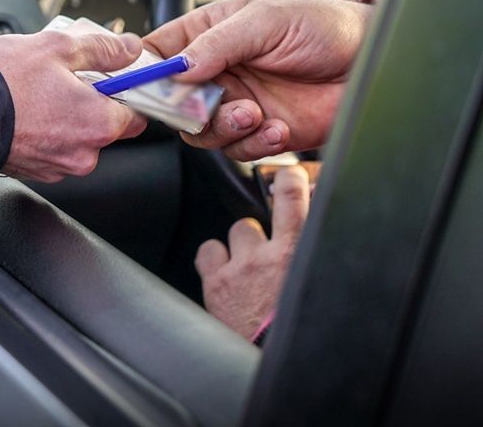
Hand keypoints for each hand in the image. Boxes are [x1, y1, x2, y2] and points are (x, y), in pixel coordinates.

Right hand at [0, 26, 147, 182]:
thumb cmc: (3, 83)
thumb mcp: (58, 47)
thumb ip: (102, 49)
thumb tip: (129, 49)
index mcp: (99, 123)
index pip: (137, 113)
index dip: (126, 91)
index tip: (112, 77)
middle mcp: (82, 153)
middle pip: (104, 126)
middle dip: (89, 102)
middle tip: (65, 77)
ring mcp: (56, 166)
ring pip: (75, 137)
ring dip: (64, 117)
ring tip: (37, 92)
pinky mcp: (33, 171)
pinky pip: (51, 148)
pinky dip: (43, 131)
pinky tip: (25, 110)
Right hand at [144, 0, 370, 159]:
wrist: (375, 64)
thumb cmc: (327, 27)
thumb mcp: (267, 19)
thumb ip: (218, 42)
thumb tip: (178, 66)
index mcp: (210, 33)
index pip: (159, 52)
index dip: (145, 70)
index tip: (146, 85)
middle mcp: (218, 70)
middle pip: (171, 100)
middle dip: (185, 109)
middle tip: (207, 106)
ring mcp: (237, 102)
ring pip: (200, 131)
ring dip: (224, 128)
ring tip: (255, 113)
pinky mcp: (260, 131)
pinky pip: (236, 150)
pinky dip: (253, 144)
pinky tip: (277, 127)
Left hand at [195, 164, 310, 338]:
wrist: (272, 361)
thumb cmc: (299, 329)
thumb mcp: (321, 288)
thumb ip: (321, 258)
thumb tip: (326, 236)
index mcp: (298, 256)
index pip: (293, 198)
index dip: (289, 179)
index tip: (288, 174)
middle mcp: (265, 257)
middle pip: (256, 218)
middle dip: (262, 232)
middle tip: (269, 256)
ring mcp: (237, 269)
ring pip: (235, 232)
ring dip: (241, 246)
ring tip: (250, 271)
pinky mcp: (216, 284)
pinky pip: (208, 251)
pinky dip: (216, 259)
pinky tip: (226, 273)